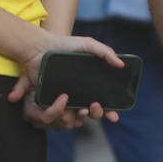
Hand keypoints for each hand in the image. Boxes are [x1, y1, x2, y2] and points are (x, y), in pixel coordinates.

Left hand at [10, 34, 124, 127]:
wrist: (40, 48)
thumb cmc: (65, 45)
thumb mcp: (88, 44)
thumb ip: (106, 52)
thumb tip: (122, 65)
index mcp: (92, 79)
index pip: (105, 97)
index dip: (111, 109)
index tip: (114, 117)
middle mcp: (80, 90)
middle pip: (93, 109)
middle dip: (98, 113)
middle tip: (95, 106)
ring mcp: (66, 95)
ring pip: (78, 112)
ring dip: (83, 115)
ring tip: (83, 111)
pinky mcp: (51, 97)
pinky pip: (60, 111)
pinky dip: (66, 115)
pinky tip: (70, 114)